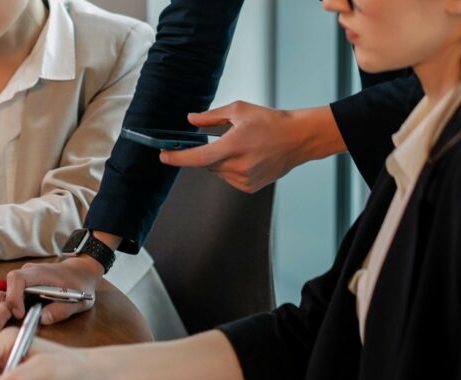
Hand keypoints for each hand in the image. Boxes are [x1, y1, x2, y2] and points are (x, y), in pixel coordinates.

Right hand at [0, 255, 102, 332]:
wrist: (80, 271)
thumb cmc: (80, 283)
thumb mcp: (79, 299)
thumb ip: (62, 309)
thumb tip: (43, 319)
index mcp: (40, 273)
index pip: (18, 279)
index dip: (14, 296)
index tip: (19, 314)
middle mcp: (27, 274)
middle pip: (6, 289)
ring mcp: (23, 280)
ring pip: (2, 293)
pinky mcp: (22, 288)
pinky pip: (6, 296)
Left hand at [159, 103, 341, 192]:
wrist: (297, 139)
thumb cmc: (271, 122)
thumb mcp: (239, 110)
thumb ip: (211, 117)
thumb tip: (191, 120)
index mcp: (234, 146)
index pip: (198, 157)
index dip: (178, 158)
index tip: (163, 156)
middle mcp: (238, 166)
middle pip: (206, 164)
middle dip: (206, 152)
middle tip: (220, 140)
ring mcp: (245, 179)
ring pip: (217, 171)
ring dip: (219, 160)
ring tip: (241, 146)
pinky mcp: (250, 187)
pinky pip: (229, 178)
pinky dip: (230, 168)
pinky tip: (247, 157)